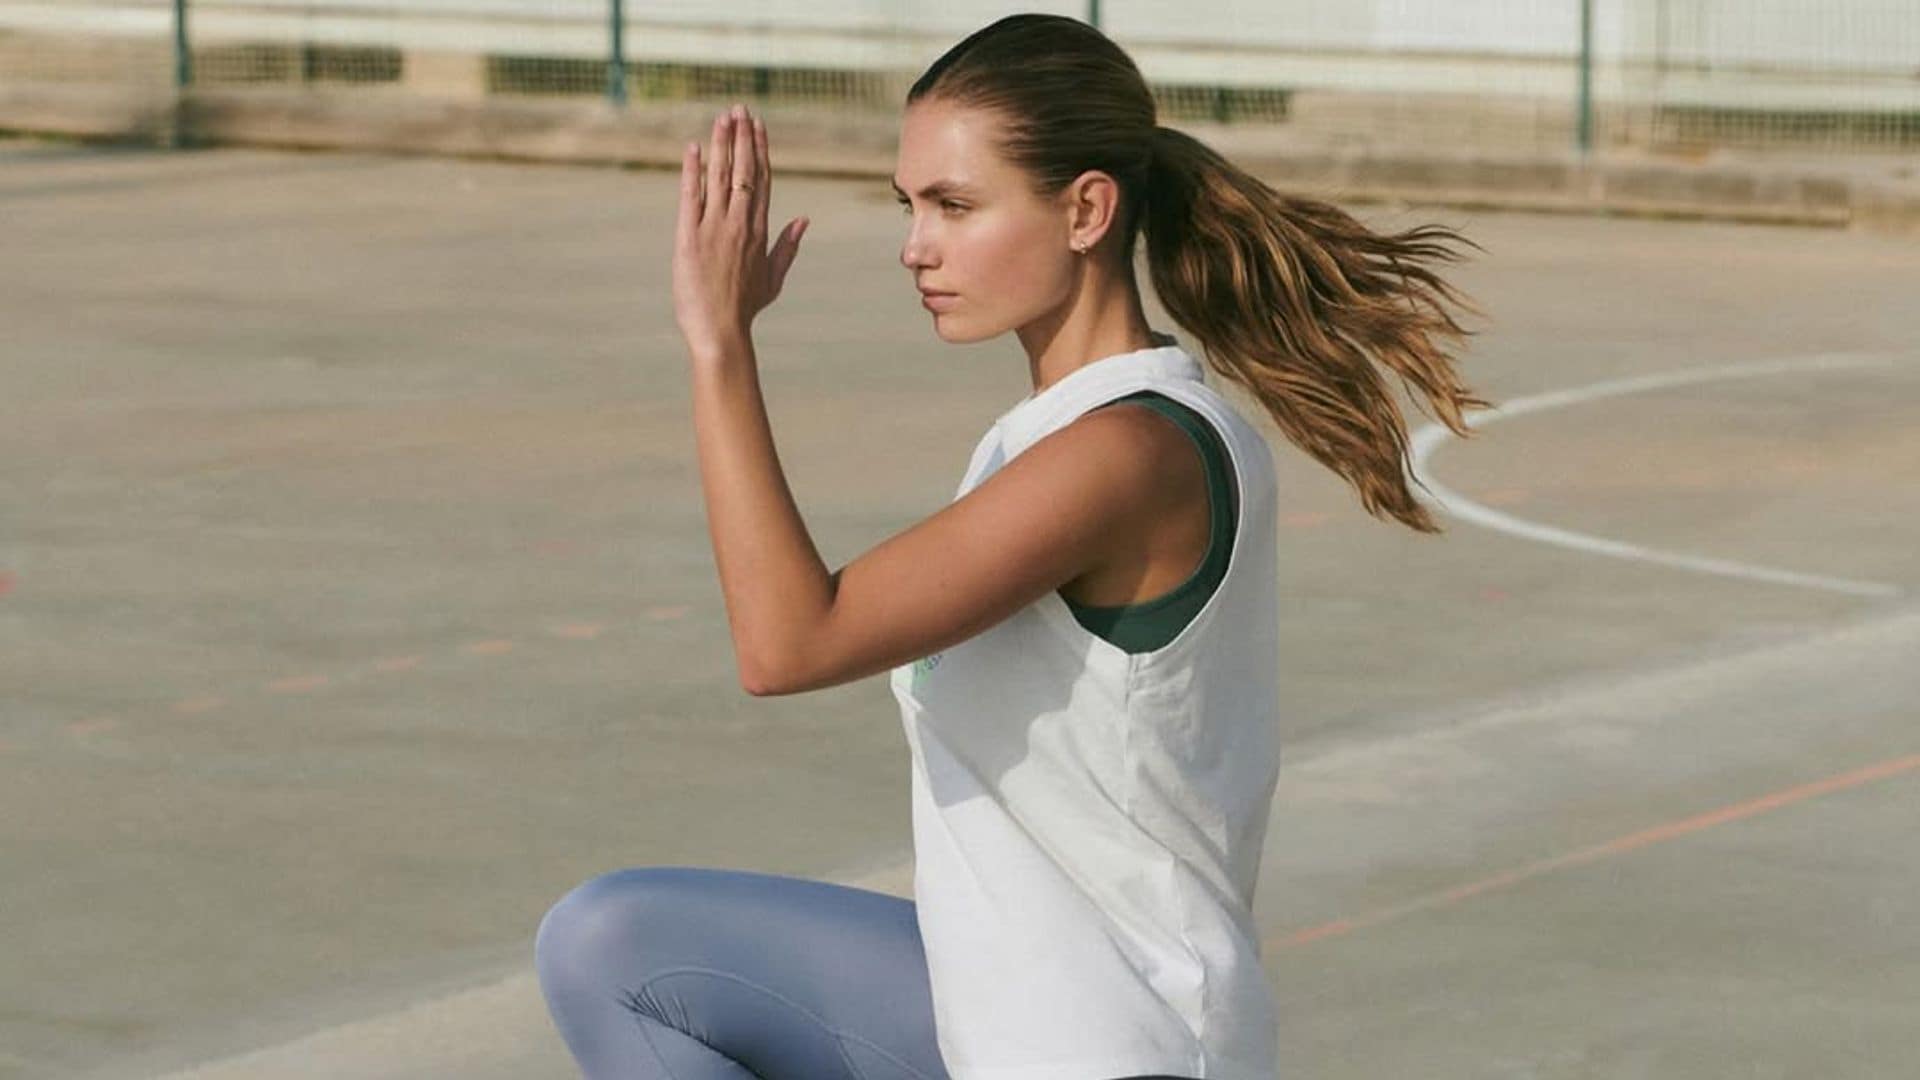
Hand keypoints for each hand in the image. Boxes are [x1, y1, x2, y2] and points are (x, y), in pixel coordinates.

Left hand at [673, 103, 808, 361]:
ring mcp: (714, 229)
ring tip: (723, 117)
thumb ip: (787, 246)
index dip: (760, 150)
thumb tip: (804, 220)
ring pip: (719, 177)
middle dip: (742, 137)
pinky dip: (692, 171)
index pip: (761, 181)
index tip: (759, 126)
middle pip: (743, 171)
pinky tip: (693, 148)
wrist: (719, 332)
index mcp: (759, 231)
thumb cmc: (744, 309)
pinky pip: (691, 197)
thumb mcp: (773, 278)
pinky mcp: (689, 237)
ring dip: (721, 144)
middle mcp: (739, 224)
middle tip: (740, 108)